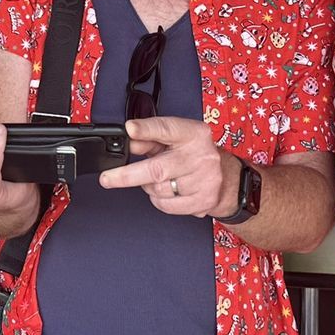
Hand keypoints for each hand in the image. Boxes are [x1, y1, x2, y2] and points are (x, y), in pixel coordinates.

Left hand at [99, 115, 238, 217]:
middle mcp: (202, 156)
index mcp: (194, 133)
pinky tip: (167, 191)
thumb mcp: (175, 139)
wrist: (227, 177)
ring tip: (158, 179)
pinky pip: (167, 206)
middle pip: (157, 168)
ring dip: (148, 187)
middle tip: (107, 179)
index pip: (167, 129)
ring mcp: (205, 180)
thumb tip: (128, 139)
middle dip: (127, 175)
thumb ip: (150, 138)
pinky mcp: (204, 201)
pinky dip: (159, 200)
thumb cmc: (194, 153)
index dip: (146, 129)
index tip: (129, 129)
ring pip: (158, 190)